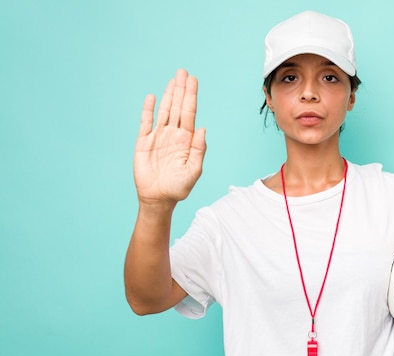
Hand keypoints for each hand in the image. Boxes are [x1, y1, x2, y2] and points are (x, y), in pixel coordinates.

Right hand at [134, 69, 206, 205]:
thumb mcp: (194, 170)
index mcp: (187, 140)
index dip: (191, 96)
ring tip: (173, 79)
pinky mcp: (143, 142)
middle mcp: (173, 135)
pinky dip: (148, 110)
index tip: (193, 81)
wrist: (158, 198)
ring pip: (164, 111)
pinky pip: (146, 122)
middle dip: (181, 90)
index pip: (190, 113)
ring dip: (168, 95)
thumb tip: (203, 129)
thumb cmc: (179, 187)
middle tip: (183, 72)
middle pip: (178, 107)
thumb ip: (199, 150)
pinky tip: (152, 97)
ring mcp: (158, 136)